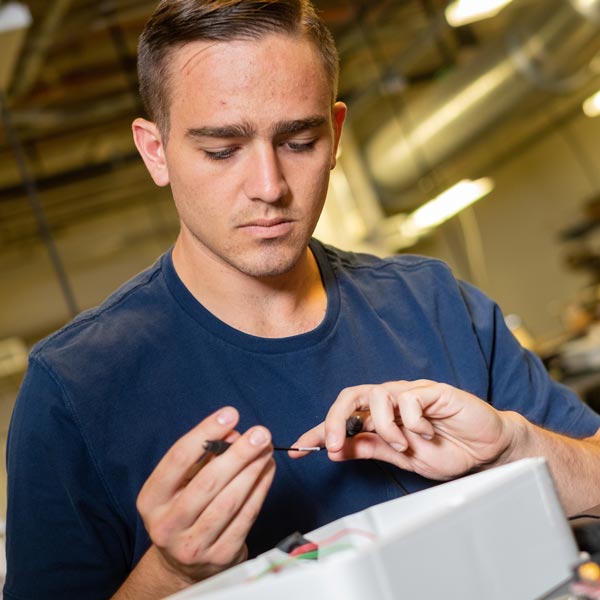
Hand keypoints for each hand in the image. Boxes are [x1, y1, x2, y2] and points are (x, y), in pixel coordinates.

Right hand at [136, 406, 274, 584]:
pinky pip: (246, 517)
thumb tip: (233, 434)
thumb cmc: (184, 508)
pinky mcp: (220, 557)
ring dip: (253, 470)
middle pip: (207, 482)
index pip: (178, 459)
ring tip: (267, 449)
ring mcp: (193, 545)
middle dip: (238, 454)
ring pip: (230, 501)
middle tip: (260, 433)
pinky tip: (268, 471)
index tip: (230, 414)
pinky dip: (260, 490)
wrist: (183, 564)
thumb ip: (203, 457)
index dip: (205, 433)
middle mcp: (167, 524)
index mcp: (151, 499)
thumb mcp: (181, 483)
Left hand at [292, 380, 513, 480]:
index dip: (318, 431)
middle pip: (351, 395)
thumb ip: (372, 449)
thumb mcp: (403, 459)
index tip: (297, 449)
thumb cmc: (448, 450)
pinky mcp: (432, 390)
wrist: (488, 450)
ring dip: (383, 426)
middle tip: (330, 446)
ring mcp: (411, 393)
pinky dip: (411, 422)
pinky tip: (427, 433)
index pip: (343, 419)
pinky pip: (408, 399)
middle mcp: (392, 401)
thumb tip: (336, 449)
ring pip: (377, 395)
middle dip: (333, 420)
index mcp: (381, 417)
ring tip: (402, 445)